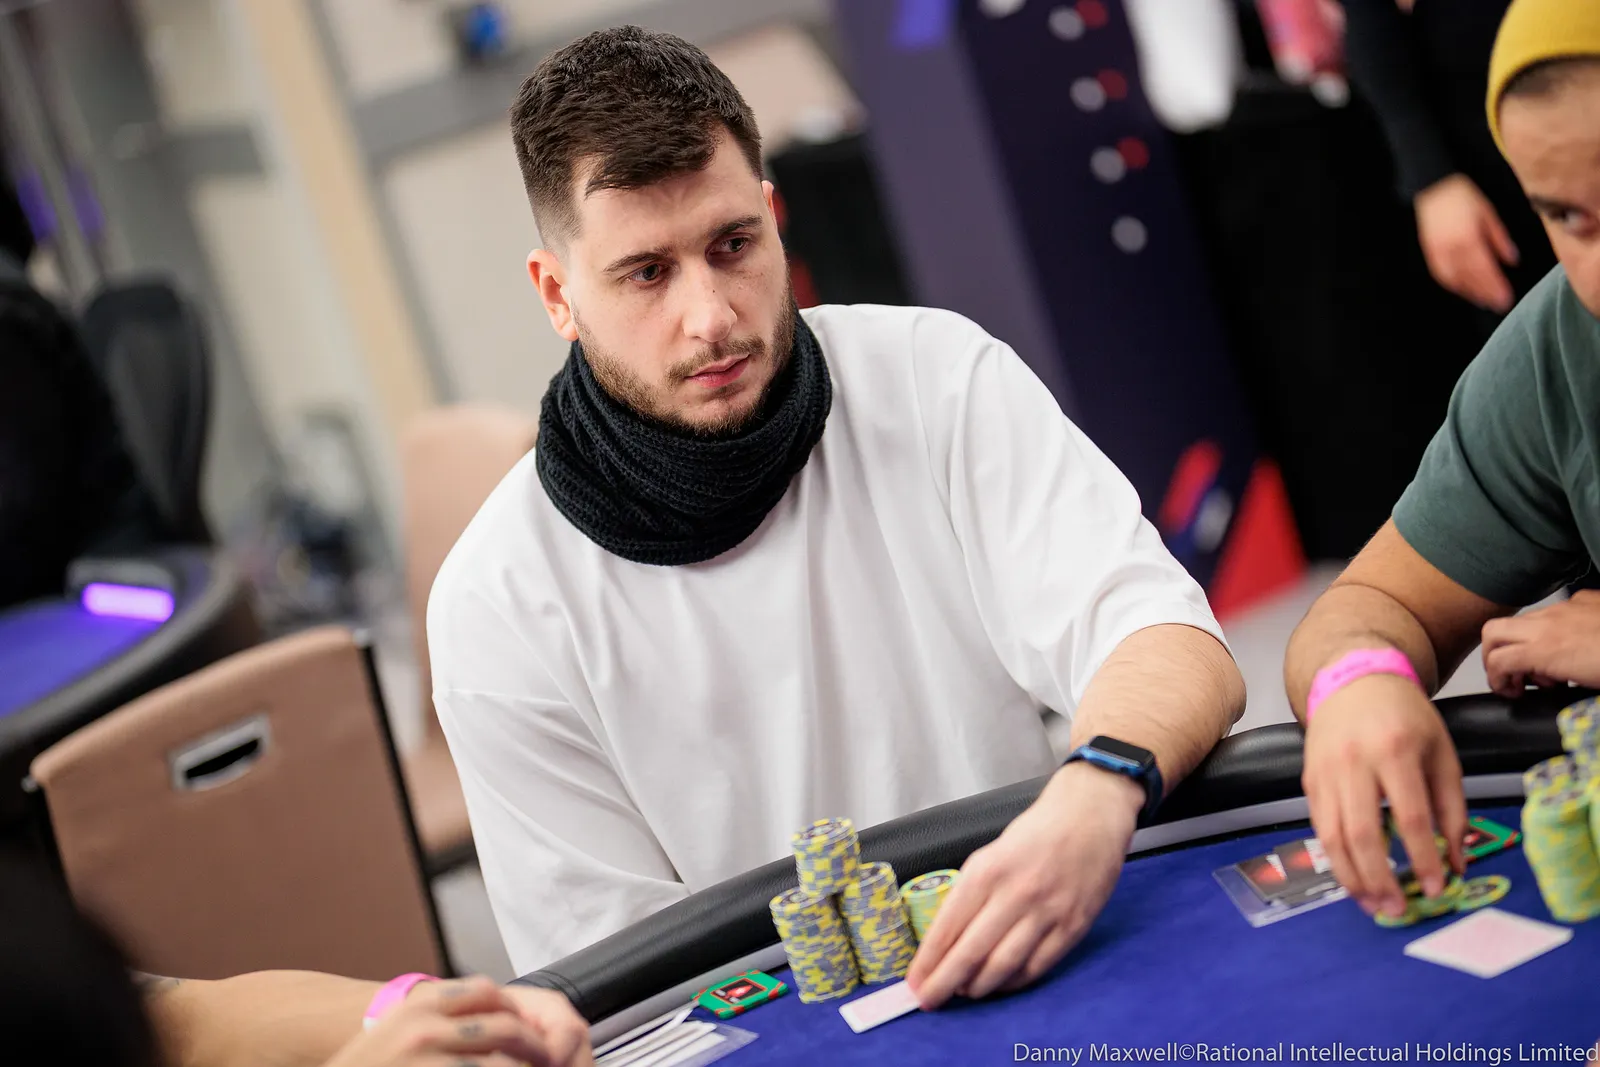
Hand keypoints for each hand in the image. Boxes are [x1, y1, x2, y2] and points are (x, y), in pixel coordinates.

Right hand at [322, 977, 591, 1066]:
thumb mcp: (397, 1032)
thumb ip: (439, 1018)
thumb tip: (493, 1015)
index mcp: (418, 1004)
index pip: (488, 992)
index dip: (519, 1012)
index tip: (535, 1032)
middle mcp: (423, 1024)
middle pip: (505, 1025)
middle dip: (536, 1046)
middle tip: (555, 1060)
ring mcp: (425, 1053)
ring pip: (504, 1059)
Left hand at [905, 761, 1137, 1008]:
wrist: (1089, 815)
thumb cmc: (1036, 833)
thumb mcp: (991, 854)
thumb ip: (971, 893)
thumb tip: (947, 938)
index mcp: (987, 871)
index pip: (948, 926)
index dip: (928, 960)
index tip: (914, 982)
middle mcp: (1015, 893)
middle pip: (971, 953)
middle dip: (944, 982)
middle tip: (929, 1000)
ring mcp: (1047, 912)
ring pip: (1003, 966)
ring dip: (978, 987)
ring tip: (964, 993)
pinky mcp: (1073, 926)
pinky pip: (1037, 967)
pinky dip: (1014, 982)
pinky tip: (1000, 984)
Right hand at [1302, 673, 1466, 918]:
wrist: (1353, 681)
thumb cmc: (1405, 718)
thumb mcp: (1442, 754)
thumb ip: (1452, 808)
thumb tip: (1457, 863)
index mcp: (1395, 751)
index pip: (1410, 817)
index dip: (1422, 858)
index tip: (1436, 888)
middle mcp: (1354, 762)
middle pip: (1361, 832)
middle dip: (1379, 878)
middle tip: (1396, 910)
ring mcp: (1325, 772)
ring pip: (1330, 836)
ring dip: (1351, 877)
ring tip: (1372, 904)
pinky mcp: (1308, 780)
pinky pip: (1319, 827)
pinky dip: (1335, 858)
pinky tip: (1353, 878)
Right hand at [1414, 174, 1518, 312]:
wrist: (1433, 187)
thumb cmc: (1464, 197)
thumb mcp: (1488, 213)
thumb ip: (1499, 239)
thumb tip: (1512, 260)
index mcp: (1469, 240)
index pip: (1485, 270)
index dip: (1496, 286)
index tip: (1507, 299)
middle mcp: (1453, 250)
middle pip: (1471, 279)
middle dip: (1486, 294)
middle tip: (1498, 306)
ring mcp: (1439, 253)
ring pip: (1455, 280)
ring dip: (1470, 293)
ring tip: (1483, 302)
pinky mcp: (1430, 253)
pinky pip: (1442, 275)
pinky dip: (1453, 285)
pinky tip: (1462, 289)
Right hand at [1482, 591, 1599, 696]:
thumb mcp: (1586, 688)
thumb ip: (1553, 681)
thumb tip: (1546, 683)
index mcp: (1547, 651)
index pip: (1497, 661)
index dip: (1495, 680)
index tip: (1508, 690)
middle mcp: (1548, 624)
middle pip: (1493, 632)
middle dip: (1492, 653)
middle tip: (1509, 672)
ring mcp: (1563, 607)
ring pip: (1521, 619)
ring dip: (1520, 641)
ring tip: (1543, 661)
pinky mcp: (1582, 599)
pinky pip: (1551, 610)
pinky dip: (1549, 627)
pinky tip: (1567, 640)